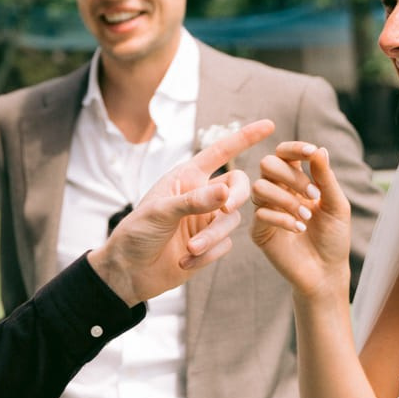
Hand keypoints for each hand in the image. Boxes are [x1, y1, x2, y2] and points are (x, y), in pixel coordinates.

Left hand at [88, 120, 273, 305]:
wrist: (129, 271)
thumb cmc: (136, 233)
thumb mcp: (160, 212)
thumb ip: (193, 201)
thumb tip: (226, 192)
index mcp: (187, 177)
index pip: (221, 152)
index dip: (244, 138)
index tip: (269, 125)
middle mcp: (202, 196)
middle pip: (238, 186)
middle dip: (236, 196)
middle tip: (227, 208)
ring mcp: (207, 221)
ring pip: (231, 221)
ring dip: (212, 236)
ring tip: (189, 248)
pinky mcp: (211, 245)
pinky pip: (224, 246)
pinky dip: (207, 255)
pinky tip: (184, 262)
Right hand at [250, 141, 351, 303]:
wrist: (326, 272)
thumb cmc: (333, 237)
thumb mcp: (336, 206)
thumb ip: (326, 179)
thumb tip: (320, 149)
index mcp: (296, 180)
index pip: (285, 154)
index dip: (295, 148)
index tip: (311, 152)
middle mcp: (278, 191)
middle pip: (267, 164)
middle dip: (292, 176)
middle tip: (314, 195)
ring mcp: (266, 210)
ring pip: (259, 187)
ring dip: (287, 199)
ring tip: (307, 217)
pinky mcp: (259, 231)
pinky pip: (260, 214)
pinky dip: (282, 218)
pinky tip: (299, 229)